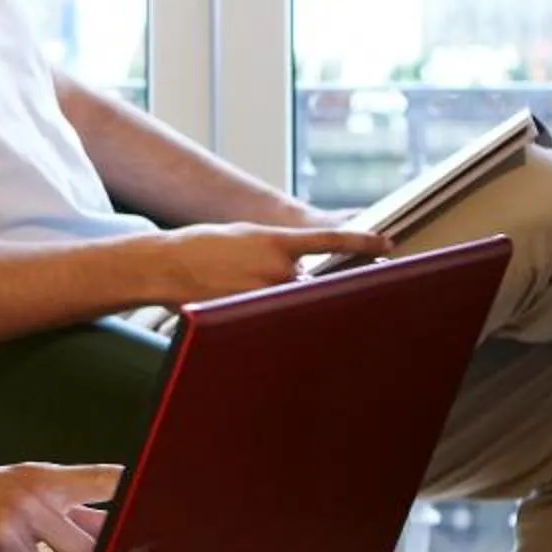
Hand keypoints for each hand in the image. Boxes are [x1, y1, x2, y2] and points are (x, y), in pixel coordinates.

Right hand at [156, 221, 388, 300]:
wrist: (166, 264)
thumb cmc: (203, 246)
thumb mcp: (246, 235)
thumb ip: (278, 248)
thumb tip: (300, 266)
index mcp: (276, 241)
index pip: (331, 241)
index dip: (362, 243)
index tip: (386, 244)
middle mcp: (277, 269)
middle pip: (311, 280)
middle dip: (300, 281)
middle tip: (275, 279)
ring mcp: (265, 295)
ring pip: (290, 299)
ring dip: (277, 296)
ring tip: (239, 285)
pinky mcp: (249, 314)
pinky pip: (272, 316)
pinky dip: (263, 311)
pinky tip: (237, 299)